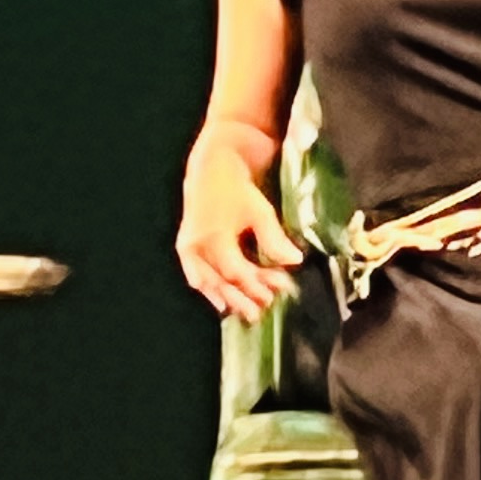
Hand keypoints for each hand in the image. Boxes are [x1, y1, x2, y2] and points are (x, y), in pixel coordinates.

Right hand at [175, 150, 304, 322]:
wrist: (212, 167)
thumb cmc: (239, 188)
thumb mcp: (259, 211)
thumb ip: (274, 240)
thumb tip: (295, 262)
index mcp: (215, 236)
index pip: (237, 272)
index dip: (258, 283)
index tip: (280, 288)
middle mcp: (197, 246)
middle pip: (221, 281)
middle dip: (243, 296)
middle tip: (262, 310)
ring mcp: (189, 247)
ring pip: (208, 282)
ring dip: (228, 297)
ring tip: (245, 312)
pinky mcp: (186, 247)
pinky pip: (195, 275)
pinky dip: (209, 289)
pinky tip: (220, 303)